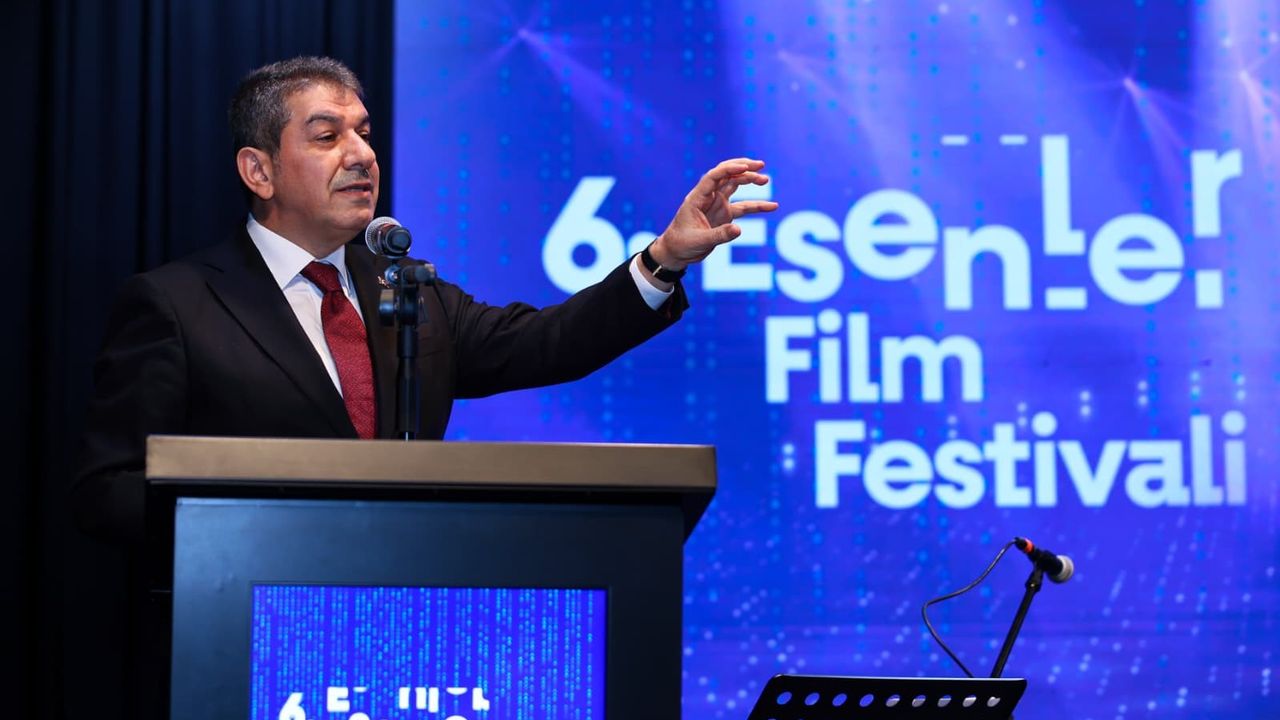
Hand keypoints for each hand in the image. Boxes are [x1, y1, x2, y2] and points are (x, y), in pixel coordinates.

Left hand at [648, 158, 778, 270]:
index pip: (713, 177)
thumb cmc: (681, 244)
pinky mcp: (725, 215)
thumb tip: (739, 229)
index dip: (729, 169)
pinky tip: (772, 206)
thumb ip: (719, 235)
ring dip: (750, 180)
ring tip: (765, 179)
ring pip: (736, 186)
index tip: (745, 167)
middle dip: (743, 168)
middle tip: (760, 165)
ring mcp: (718, 204)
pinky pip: (744, 207)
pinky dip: (757, 206)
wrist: (677, 253)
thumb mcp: (699, 241)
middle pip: (727, 176)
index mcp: (697, 198)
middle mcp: (708, 197)